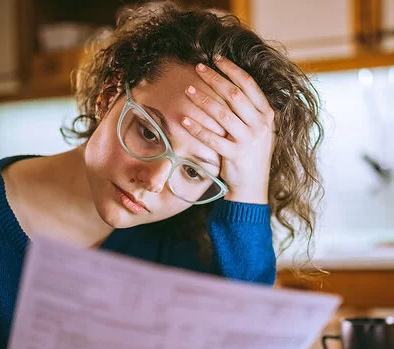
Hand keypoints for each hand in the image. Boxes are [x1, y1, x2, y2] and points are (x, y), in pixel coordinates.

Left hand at [182, 56, 274, 203]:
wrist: (253, 187)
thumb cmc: (251, 155)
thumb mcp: (259, 131)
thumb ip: (250, 111)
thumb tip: (231, 85)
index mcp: (267, 116)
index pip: (249, 85)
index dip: (232, 69)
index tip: (216, 59)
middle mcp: (260, 126)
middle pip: (234, 95)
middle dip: (215, 78)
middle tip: (198, 68)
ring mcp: (249, 141)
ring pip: (223, 114)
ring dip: (203, 100)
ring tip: (188, 90)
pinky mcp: (235, 156)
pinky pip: (213, 138)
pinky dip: (197, 128)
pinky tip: (184, 119)